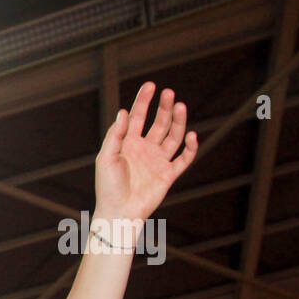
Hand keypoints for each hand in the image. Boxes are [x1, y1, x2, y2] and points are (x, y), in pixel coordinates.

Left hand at [95, 81, 197, 221]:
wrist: (119, 212)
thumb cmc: (107, 186)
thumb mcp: (106, 158)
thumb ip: (116, 135)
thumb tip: (123, 112)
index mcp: (128, 143)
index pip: (138, 117)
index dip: (143, 101)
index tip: (151, 85)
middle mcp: (144, 149)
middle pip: (158, 122)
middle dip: (163, 107)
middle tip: (169, 93)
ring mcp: (157, 161)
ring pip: (173, 136)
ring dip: (178, 121)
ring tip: (180, 106)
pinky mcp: (168, 174)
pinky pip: (184, 158)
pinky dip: (191, 147)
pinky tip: (192, 136)